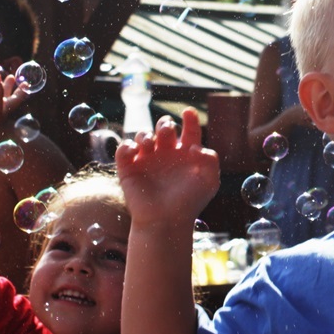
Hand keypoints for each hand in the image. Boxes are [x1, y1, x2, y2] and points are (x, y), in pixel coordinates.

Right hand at [115, 108, 219, 226]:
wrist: (166, 221)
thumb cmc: (189, 202)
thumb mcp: (209, 181)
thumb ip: (210, 159)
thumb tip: (194, 147)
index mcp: (186, 155)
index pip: (188, 130)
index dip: (189, 118)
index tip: (188, 112)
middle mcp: (166, 155)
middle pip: (164, 127)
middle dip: (165, 124)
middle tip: (166, 132)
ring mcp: (147, 160)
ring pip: (143, 135)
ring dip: (145, 134)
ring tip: (149, 145)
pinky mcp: (129, 169)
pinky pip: (123, 149)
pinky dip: (127, 146)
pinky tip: (135, 152)